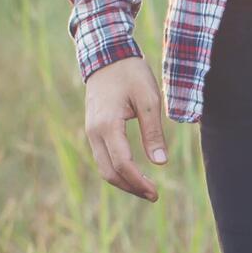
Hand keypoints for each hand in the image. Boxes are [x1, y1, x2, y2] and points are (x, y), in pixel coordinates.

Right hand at [83, 54, 167, 201]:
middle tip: (154, 195)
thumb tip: (160, 163)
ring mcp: (91, 131)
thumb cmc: (131, 75)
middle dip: (131, 187)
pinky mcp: (93, 130)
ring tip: (146, 189)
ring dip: (124, 181)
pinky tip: (135, 173)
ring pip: (104, 167)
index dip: (138, 181)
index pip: (122, 163)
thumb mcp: (149, 100)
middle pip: (109, 172)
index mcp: (107, 125)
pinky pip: (103, 157)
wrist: (107, 56)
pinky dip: (118, 170)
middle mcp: (94, 132)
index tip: (155, 193)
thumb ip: (153, 132)